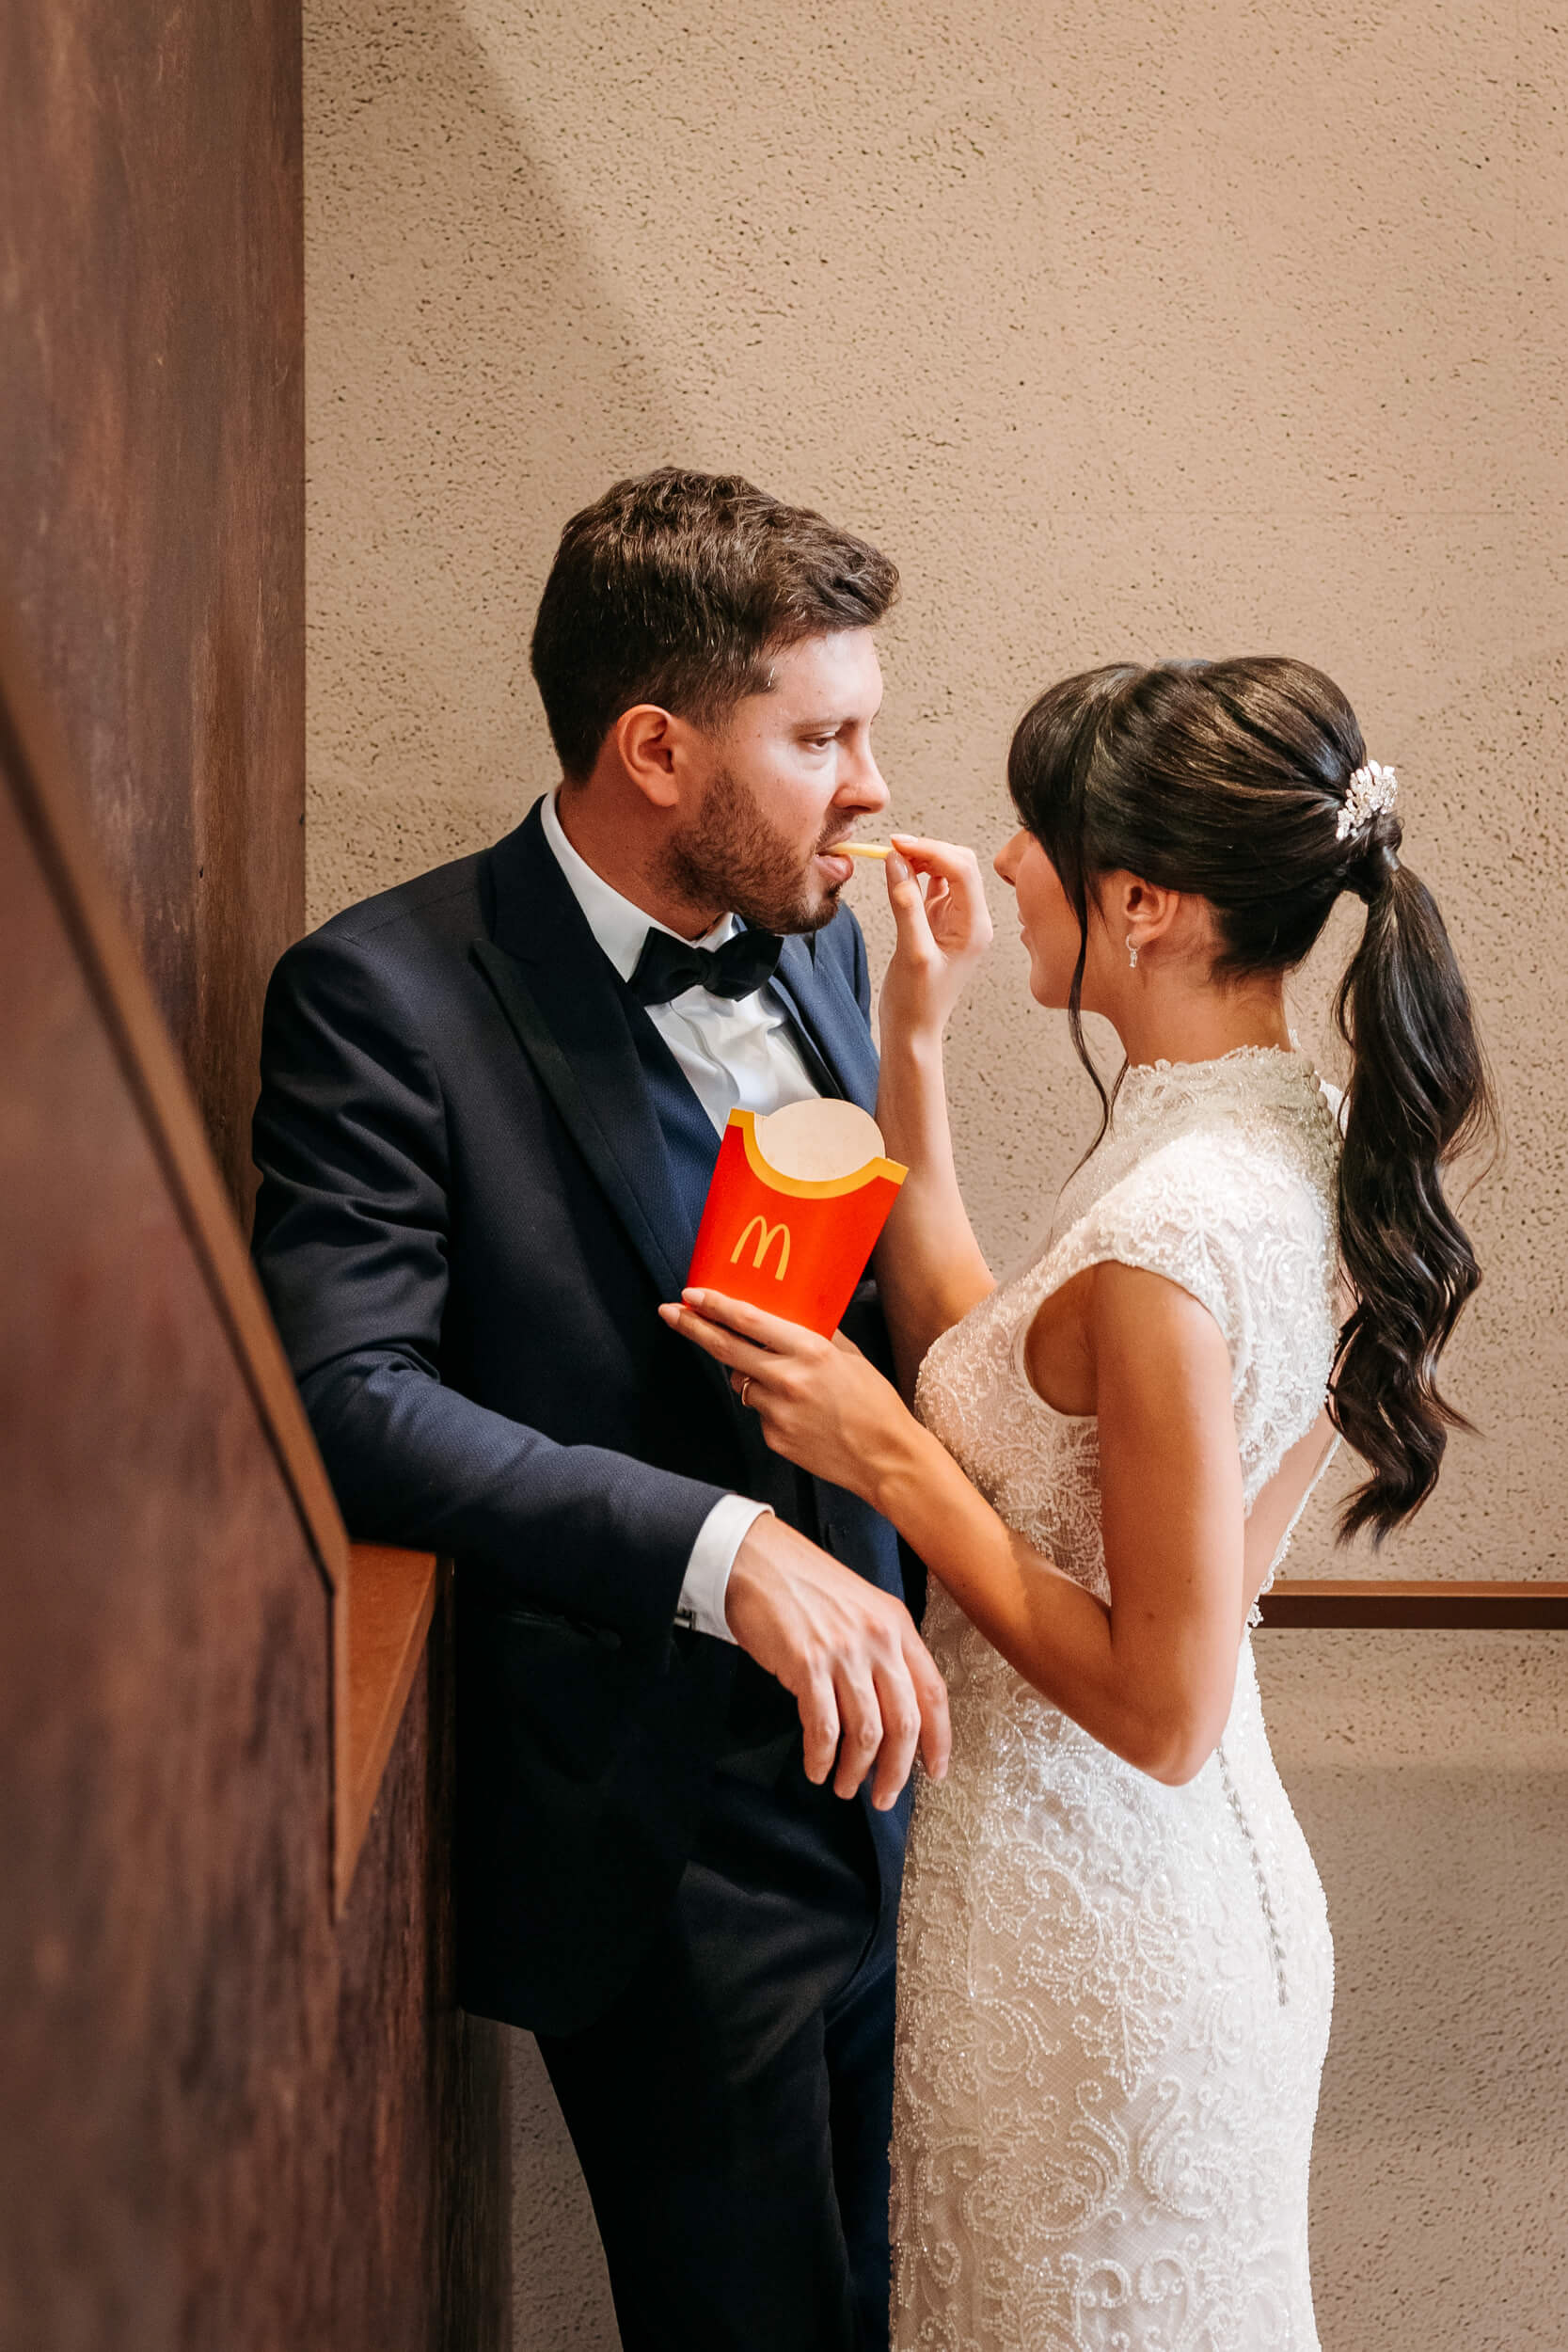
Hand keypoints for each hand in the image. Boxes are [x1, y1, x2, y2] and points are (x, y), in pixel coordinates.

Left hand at [659, 1289, 914, 1503]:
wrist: (886, 1458)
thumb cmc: (875, 1405)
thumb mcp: (850, 1357)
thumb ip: (817, 1336)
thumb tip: (790, 1317)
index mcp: (809, 1351)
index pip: (748, 1322)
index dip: (715, 1306)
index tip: (692, 1294)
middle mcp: (787, 1379)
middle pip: (724, 1349)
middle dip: (692, 1327)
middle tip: (669, 1312)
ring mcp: (777, 1412)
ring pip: (741, 1383)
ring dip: (746, 1374)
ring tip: (786, 1383)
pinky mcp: (773, 1437)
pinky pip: (759, 1412)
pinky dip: (770, 1406)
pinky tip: (800, 1414)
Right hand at [723, 1492, 949, 1807]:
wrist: (755, 1558)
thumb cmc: (802, 1584)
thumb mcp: (859, 1608)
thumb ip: (881, 1651)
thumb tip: (889, 1711)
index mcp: (897, 1625)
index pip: (933, 1693)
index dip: (939, 1740)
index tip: (935, 1771)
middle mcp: (878, 1639)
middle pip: (905, 1723)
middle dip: (897, 1770)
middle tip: (884, 1796)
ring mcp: (843, 1652)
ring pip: (866, 1732)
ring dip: (856, 1770)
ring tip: (845, 1787)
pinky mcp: (806, 1664)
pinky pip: (824, 1727)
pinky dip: (822, 1757)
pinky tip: (816, 1768)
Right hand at [879, 834, 993, 1044]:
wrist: (912, 1031)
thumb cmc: (917, 1003)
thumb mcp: (911, 952)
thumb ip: (905, 903)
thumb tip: (896, 860)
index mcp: (975, 927)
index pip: (962, 870)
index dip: (931, 849)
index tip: (898, 844)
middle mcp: (971, 920)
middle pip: (959, 864)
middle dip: (928, 849)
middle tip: (893, 847)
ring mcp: (955, 920)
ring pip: (946, 872)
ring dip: (922, 859)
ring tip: (893, 858)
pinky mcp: (938, 923)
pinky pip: (932, 887)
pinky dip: (916, 874)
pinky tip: (900, 873)